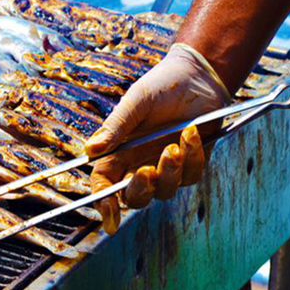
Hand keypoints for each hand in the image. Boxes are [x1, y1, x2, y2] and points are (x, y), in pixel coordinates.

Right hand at [84, 43, 231, 234]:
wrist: (199, 75)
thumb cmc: (161, 85)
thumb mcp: (136, 101)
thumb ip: (115, 127)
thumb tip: (89, 150)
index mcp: (119, 153)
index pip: (104, 184)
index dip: (103, 204)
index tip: (109, 213)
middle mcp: (140, 164)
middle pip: (134, 197)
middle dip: (140, 190)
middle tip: (147, 171)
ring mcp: (166, 166)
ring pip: (164, 191)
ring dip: (169, 173)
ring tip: (174, 146)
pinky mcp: (192, 163)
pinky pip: (191, 175)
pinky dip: (192, 157)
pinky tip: (192, 132)